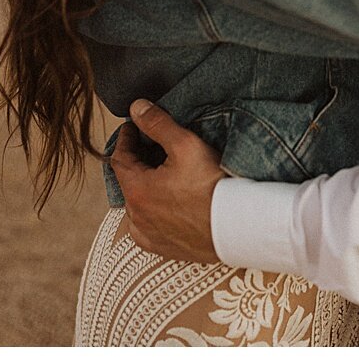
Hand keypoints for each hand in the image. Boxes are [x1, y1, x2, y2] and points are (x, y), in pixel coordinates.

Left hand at [111, 99, 225, 262]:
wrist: (240, 228)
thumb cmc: (213, 186)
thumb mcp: (185, 145)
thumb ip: (157, 124)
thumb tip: (136, 108)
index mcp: (137, 191)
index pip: (119, 158)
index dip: (126, 138)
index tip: (133, 127)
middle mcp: (136, 217)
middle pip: (128, 181)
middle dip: (136, 161)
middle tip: (150, 146)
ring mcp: (149, 236)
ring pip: (137, 205)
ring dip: (143, 186)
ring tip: (160, 172)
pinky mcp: (163, 249)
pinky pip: (147, 227)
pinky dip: (150, 212)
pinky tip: (164, 203)